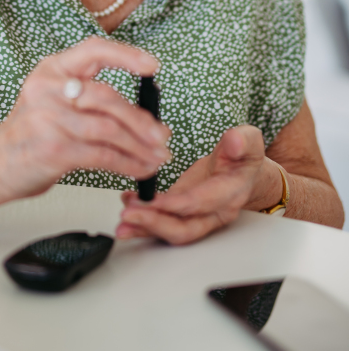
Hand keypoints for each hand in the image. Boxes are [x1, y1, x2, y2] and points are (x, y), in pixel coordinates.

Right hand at [0, 37, 170, 204]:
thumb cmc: (32, 132)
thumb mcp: (54, 100)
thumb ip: (93, 99)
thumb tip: (149, 115)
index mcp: (52, 69)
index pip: (94, 50)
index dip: (126, 55)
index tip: (152, 66)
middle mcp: (48, 89)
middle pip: (107, 97)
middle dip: (141, 119)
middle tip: (162, 134)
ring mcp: (49, 119)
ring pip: (108, 129)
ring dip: (140, 146)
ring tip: (158, 156)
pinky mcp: (54, 149)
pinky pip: (102, 155)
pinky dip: (128, 163)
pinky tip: (140, 168)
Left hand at [116, 125, 280, 244]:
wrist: (246, 173)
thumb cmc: (244, 157)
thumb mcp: (249, 141)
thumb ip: (242, 140)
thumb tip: (233, 141)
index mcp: (230, 193)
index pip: (201, 204)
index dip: (176, 205)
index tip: (153, 200)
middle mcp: (215, 212)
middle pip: (185, 228)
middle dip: (154, 223)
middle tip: (128, 215)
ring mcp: (199, 216)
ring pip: (172, 230)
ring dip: (145, 228)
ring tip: (122, 222)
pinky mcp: (185, 213)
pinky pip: (165, 221)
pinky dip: (145, 219)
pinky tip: (127, 207)